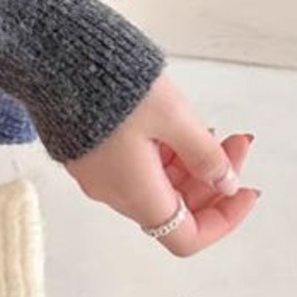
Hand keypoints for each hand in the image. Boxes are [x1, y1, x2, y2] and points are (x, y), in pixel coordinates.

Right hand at [63, 70, 259, 255]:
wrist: (51, 59)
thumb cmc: (114, 87)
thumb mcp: (173, 116)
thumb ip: (205, 154)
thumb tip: (227, 184)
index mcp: (137, 193)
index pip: (187, 237)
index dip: (224, 220)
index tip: (246, 189)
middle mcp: (114, 193)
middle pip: (174, 209)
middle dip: (212, 181)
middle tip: (236, 142)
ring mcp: (96, 173)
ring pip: (155, 185)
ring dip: (189, 165)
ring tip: (209, 127)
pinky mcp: (85, 151)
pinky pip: (132, 168)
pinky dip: (162, 155)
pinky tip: (173, 124)